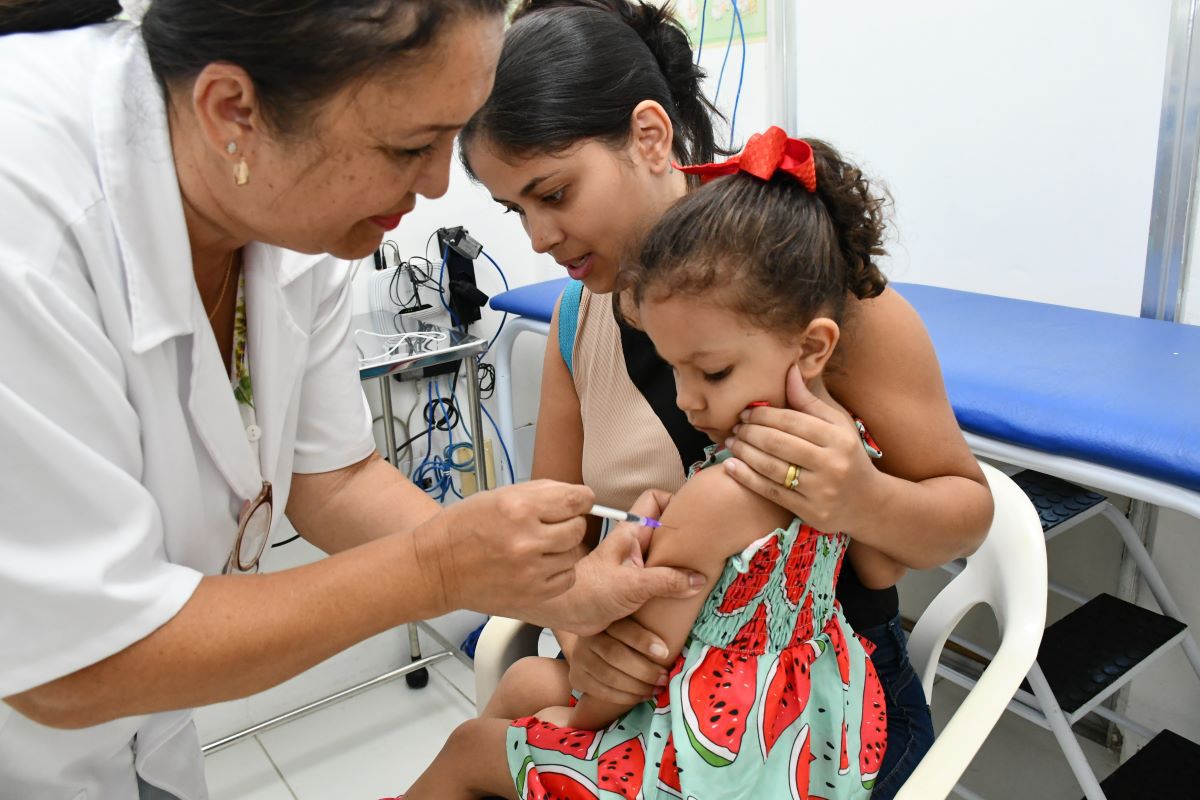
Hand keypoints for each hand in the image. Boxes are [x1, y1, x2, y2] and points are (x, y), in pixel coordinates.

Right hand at [413, 480, 592, 619]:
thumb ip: (542, 492)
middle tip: (551, 524)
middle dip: (570, 522)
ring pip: (574, 553)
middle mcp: (527, 539)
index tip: (580, 501)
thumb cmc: (464, 528)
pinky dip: (559, 570)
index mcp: (519, 508)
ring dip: (563, 547)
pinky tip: (540, 564)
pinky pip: (567, 578)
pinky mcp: (532, 594)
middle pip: (578, 528)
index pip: (576, 500)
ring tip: (540, 545)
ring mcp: (531, 570)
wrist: (437, 568)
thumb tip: (578, 495)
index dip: (583, 499)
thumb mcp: (499, 495)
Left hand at [543, 489, 705, 635]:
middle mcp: (635, 545)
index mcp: (632, 532)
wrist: (565, 613)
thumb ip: (666, 581)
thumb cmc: (588, 591)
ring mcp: (636, 565)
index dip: (675, 502)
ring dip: (681, 566)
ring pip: (666, 556)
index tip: (695, 518)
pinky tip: (686, 597)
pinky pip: (661, 580)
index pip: (655, 500)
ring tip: (701, 575)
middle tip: (707, 551)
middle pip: (667, 530)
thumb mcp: (633, 584)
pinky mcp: (635, 586)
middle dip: (686, 538)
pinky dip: (673, 586)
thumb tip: (697, 579)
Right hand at [568, 618, 672, 704]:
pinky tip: (642, 696)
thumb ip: (654, 616)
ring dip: (638, 687)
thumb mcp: (635, 619)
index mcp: (604, 618)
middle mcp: (588, 637)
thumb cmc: (625, 634)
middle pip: (615, 655)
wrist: (592, 647)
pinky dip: (625, 697)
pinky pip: (601, 691)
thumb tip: (689, 595)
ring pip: (609, 676)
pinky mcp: (577, 677)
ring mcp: (580, 658)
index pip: (622, 628)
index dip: (643, 640)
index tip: (665, 652)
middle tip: (665, 678)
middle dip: (645, 670)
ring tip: (657, 689)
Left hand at [723, 363, 881, 532]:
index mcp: (839, 438)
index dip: (764, 415)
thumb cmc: (848, 456)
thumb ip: (810, 401)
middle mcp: (831, 464)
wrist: (868, 503)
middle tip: (735, 427)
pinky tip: (732, 466)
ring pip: (771, 468)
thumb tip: (789, 369)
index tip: (745, 412)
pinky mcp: (810, 511)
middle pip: (778, 444)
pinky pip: (771, 492)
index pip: (792, 421)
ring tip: (731, 443)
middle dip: (750, 433)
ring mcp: (820, 491)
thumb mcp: (837, 426)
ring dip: (744, 453)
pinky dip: (747, 478)